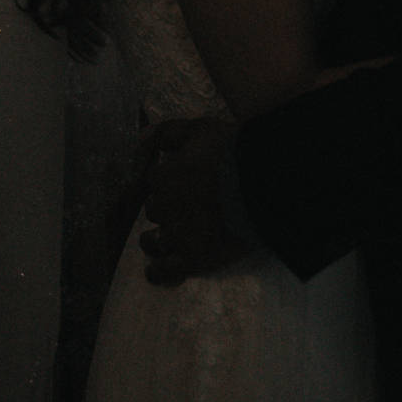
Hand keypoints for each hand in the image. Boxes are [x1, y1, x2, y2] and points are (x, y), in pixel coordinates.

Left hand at [137, 118, 250, 283]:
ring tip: (162, 241)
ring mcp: (177, 235)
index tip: (178, 182)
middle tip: (181, 209)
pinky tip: (155, 271)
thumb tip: (141, 136)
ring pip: (153, 241)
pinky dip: (157, 272)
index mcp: (164, 176)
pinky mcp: (192, 258)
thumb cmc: (230, 153)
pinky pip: (164, 270)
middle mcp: (165, 206)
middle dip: (164, 209)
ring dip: (154, 240)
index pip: (154, 180)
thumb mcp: (198, 130)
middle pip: (155, 210)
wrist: (260, 184)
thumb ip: (167, 133)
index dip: (166, 181)